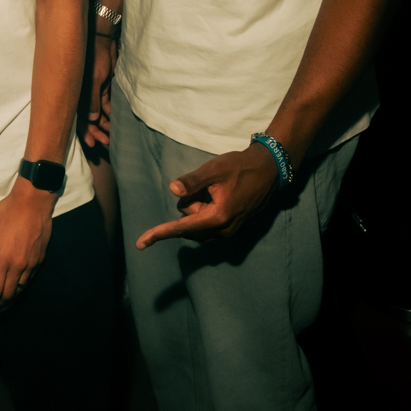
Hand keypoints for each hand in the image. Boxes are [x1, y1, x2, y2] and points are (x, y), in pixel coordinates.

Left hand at [0, 178, 53, 308]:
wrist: (34, 202)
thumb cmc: (8, 212)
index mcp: (3, 260)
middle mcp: (19, 266)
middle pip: (9, 295)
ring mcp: (31, 264)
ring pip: (21, 288)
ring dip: (11, 297)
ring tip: (3, 300)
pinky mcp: (40, 259)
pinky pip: (29, 278)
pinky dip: (21, 285)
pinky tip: (16, 285)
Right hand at [82, 32, 115, 148]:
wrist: (103, 40)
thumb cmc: (96, 56)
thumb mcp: (95, 79)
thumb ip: (92, 99)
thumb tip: (91, 119)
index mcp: (78, 95)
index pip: (79, 118)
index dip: (85, 132)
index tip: (92, 144)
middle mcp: (83, 96)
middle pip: (88, 120)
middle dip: (96, 132)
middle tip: (106, 143)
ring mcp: (94, 93)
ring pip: (98, 115)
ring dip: (104, 125)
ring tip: (112, 136)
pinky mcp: (103, 89)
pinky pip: (106, 106)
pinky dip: (110, 115)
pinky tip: (116, 123)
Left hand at [133, 143, 281, 248]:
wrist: (269, 169)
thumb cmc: (240, 167)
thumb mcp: (214, 169)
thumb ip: (193, 181)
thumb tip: (172, 189)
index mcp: (218, 217)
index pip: (181, 227)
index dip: (159, 233)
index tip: (140, 244)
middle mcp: (224, 230)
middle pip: (188, 223)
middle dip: (191, 204)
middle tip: (208, 186)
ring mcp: (230, 231)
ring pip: (198, 223)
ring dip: (199, 207)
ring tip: (216, 189)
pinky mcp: (233, 227)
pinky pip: (208, 223)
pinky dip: (206, 209)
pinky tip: (219, 194)